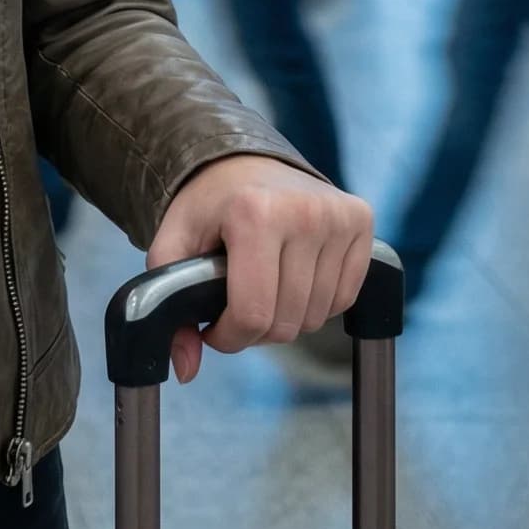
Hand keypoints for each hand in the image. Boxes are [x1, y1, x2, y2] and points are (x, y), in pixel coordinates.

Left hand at [147, 155, 372, 383]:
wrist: (245, 160)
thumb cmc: (210, 205)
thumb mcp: (174, 242)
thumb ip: (168, 300)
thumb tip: (184, 368)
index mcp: (254, 213)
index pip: (253, 314)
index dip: (228, 336)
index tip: (214, 325)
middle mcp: (303, 211)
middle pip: (287, 322)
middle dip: (255, 329)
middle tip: (237, 303)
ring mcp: (337, 215)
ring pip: (317, 316)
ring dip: (287, 316)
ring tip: (265, 284)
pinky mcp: (360, 220)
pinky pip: (345, 298)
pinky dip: (318, 302)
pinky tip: (294, 275)